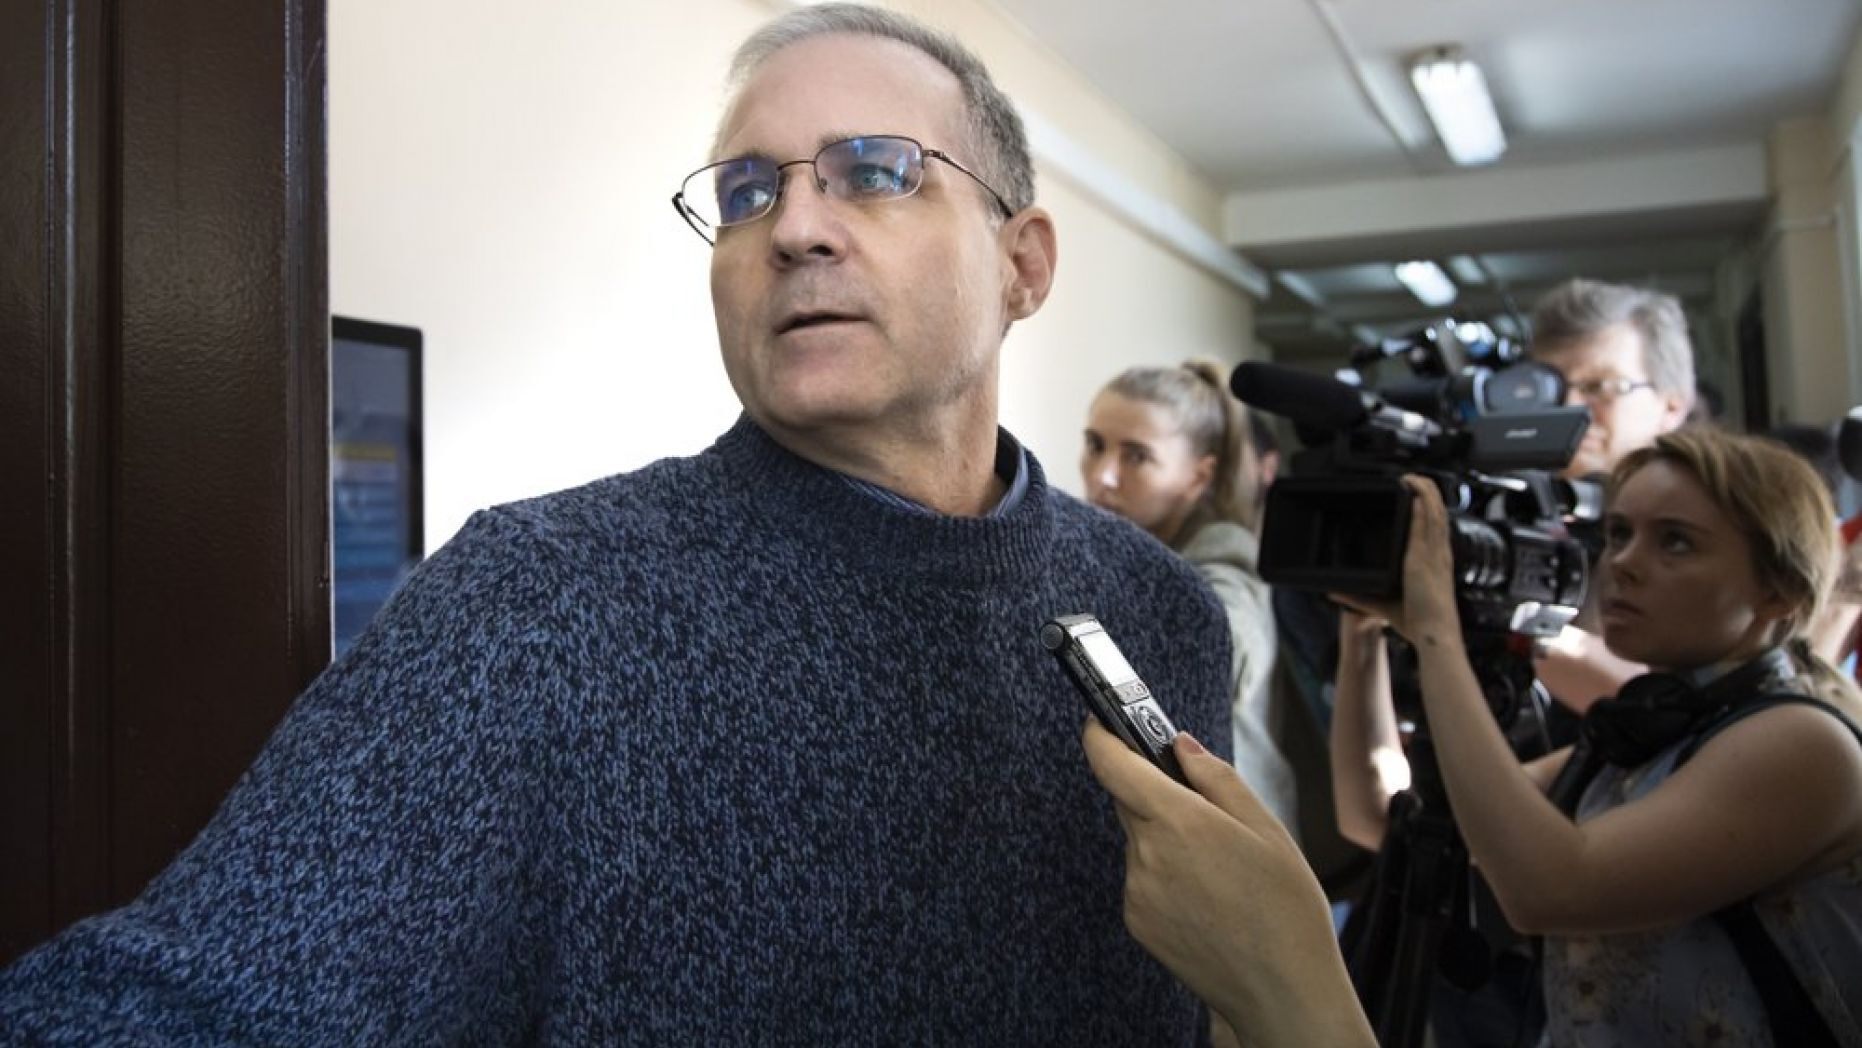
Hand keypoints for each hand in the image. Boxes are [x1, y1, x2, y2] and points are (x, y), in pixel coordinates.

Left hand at [1081, 720, 1373, 1047]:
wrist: (1282, 990)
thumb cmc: (1285, 909)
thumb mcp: (1267, 830)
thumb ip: (1216, 779)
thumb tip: (1180, 745)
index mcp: (1179, 821)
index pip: (1112, 763)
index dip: (1099, 735)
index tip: (1099, 719)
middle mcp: (1147, 854)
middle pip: (1130, 802)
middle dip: (1157, 795)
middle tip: (1204, 813)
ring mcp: (1137, 891)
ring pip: (1140, 843)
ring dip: (1166, 841)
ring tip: (1219, 871)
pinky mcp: (1136, 921)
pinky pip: (1142, 879)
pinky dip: (1165, 876)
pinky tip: (1206, 898)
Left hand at [1333, 474, 1457, 644]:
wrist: (1434, 635)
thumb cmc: (1418, 624)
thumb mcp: (1384, 606)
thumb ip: (1359, 598)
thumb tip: (1334, 594)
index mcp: (1436, 565)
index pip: (1436, 531)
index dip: (1432, 512)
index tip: (1422, 499)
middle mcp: (1438, 556)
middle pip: (1438, 515)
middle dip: (1430, 494)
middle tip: (1417, 479)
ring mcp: (1433, 555)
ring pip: (1435, 514)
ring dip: (1425, 492)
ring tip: (1414, 477)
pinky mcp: (1422, 558)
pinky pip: (1426, 524)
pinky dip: (1422, 506)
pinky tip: (1415, 492)